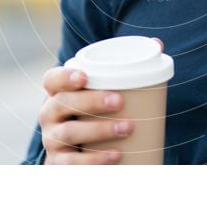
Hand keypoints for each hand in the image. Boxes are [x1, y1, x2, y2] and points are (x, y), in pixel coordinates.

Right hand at [39, 38, 162, 164]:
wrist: (78, 153)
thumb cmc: (95, 113)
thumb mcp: (102, 92)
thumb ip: (126, 68)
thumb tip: (157, 43)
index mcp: (57, 93)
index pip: (51, 80)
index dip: (64, 76)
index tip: (85, 76)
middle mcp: (49, 115)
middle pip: (62, 104)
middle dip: (91, 101)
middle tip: (120, 101)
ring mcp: (51, 141)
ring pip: (68, 133)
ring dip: (99, 130)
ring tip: (128, 127)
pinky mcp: (58, 164)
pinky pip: (71, 164)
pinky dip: (94, 160)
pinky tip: (116, 156)